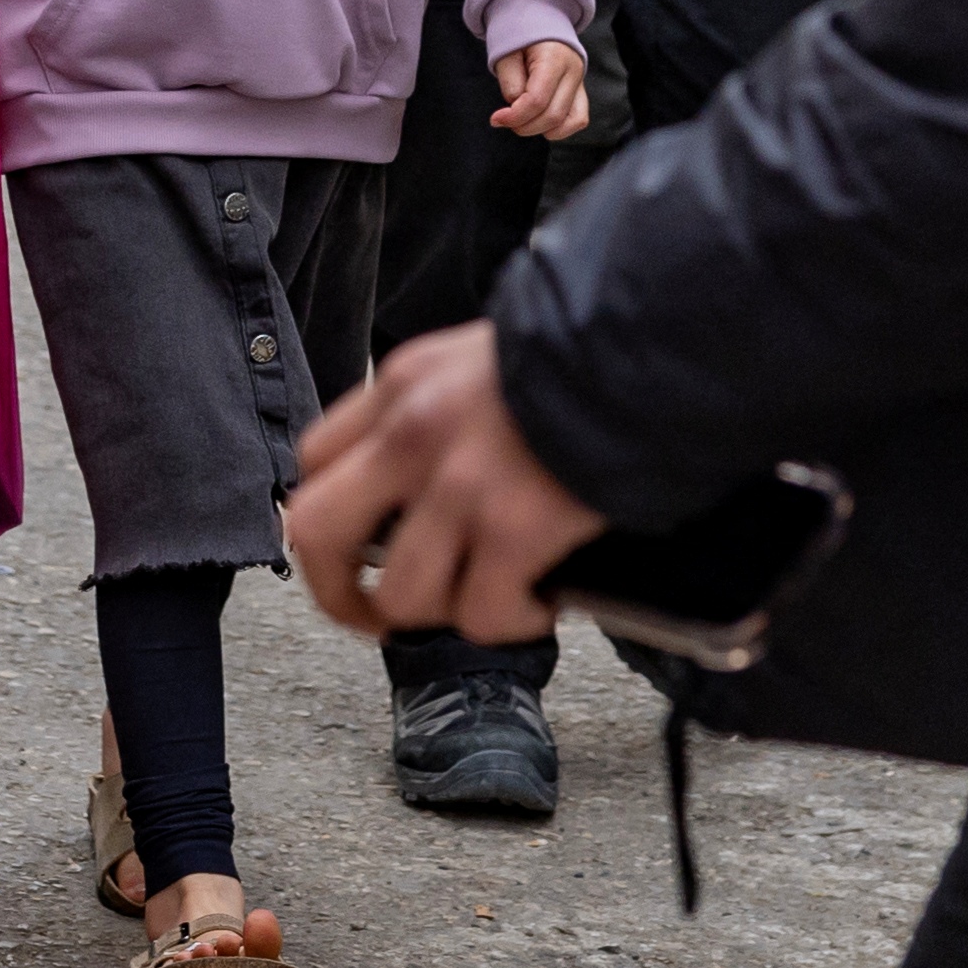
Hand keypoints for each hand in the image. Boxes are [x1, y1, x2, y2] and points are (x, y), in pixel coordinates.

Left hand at [293, 324, 606, 644]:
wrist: (652, 344)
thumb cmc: (582, 355)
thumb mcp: (478, 360)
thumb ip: (436, 411)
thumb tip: (419, 488)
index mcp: (402, 383)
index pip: (315, 461)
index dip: (325, 522)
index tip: (352, 553)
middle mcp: (414, 433)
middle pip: (320, 532)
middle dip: (338, 593)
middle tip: (374, 617)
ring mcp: (460, 485)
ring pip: (403, 594)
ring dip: (446, 615)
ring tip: (491, 600)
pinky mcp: (515, 529)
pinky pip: (484, 614)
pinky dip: (511, 623)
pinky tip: (540, 603)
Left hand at [488, 37, 586, 140]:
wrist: (539, 16)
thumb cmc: (520, 33)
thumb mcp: (505, 51)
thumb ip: (510, 81)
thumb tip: (515, 108)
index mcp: (554, 57)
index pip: (537, 100)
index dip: (515, 116)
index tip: (496, 119)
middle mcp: (573, 71)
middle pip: (552, 115)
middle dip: (524, 125)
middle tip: (504, 120)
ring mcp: (580, 81)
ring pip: (569, 122)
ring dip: (541, 129)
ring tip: (522, 119)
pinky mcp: (581, 90)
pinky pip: (578, 119)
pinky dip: (559, 128)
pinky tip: (539, 122)